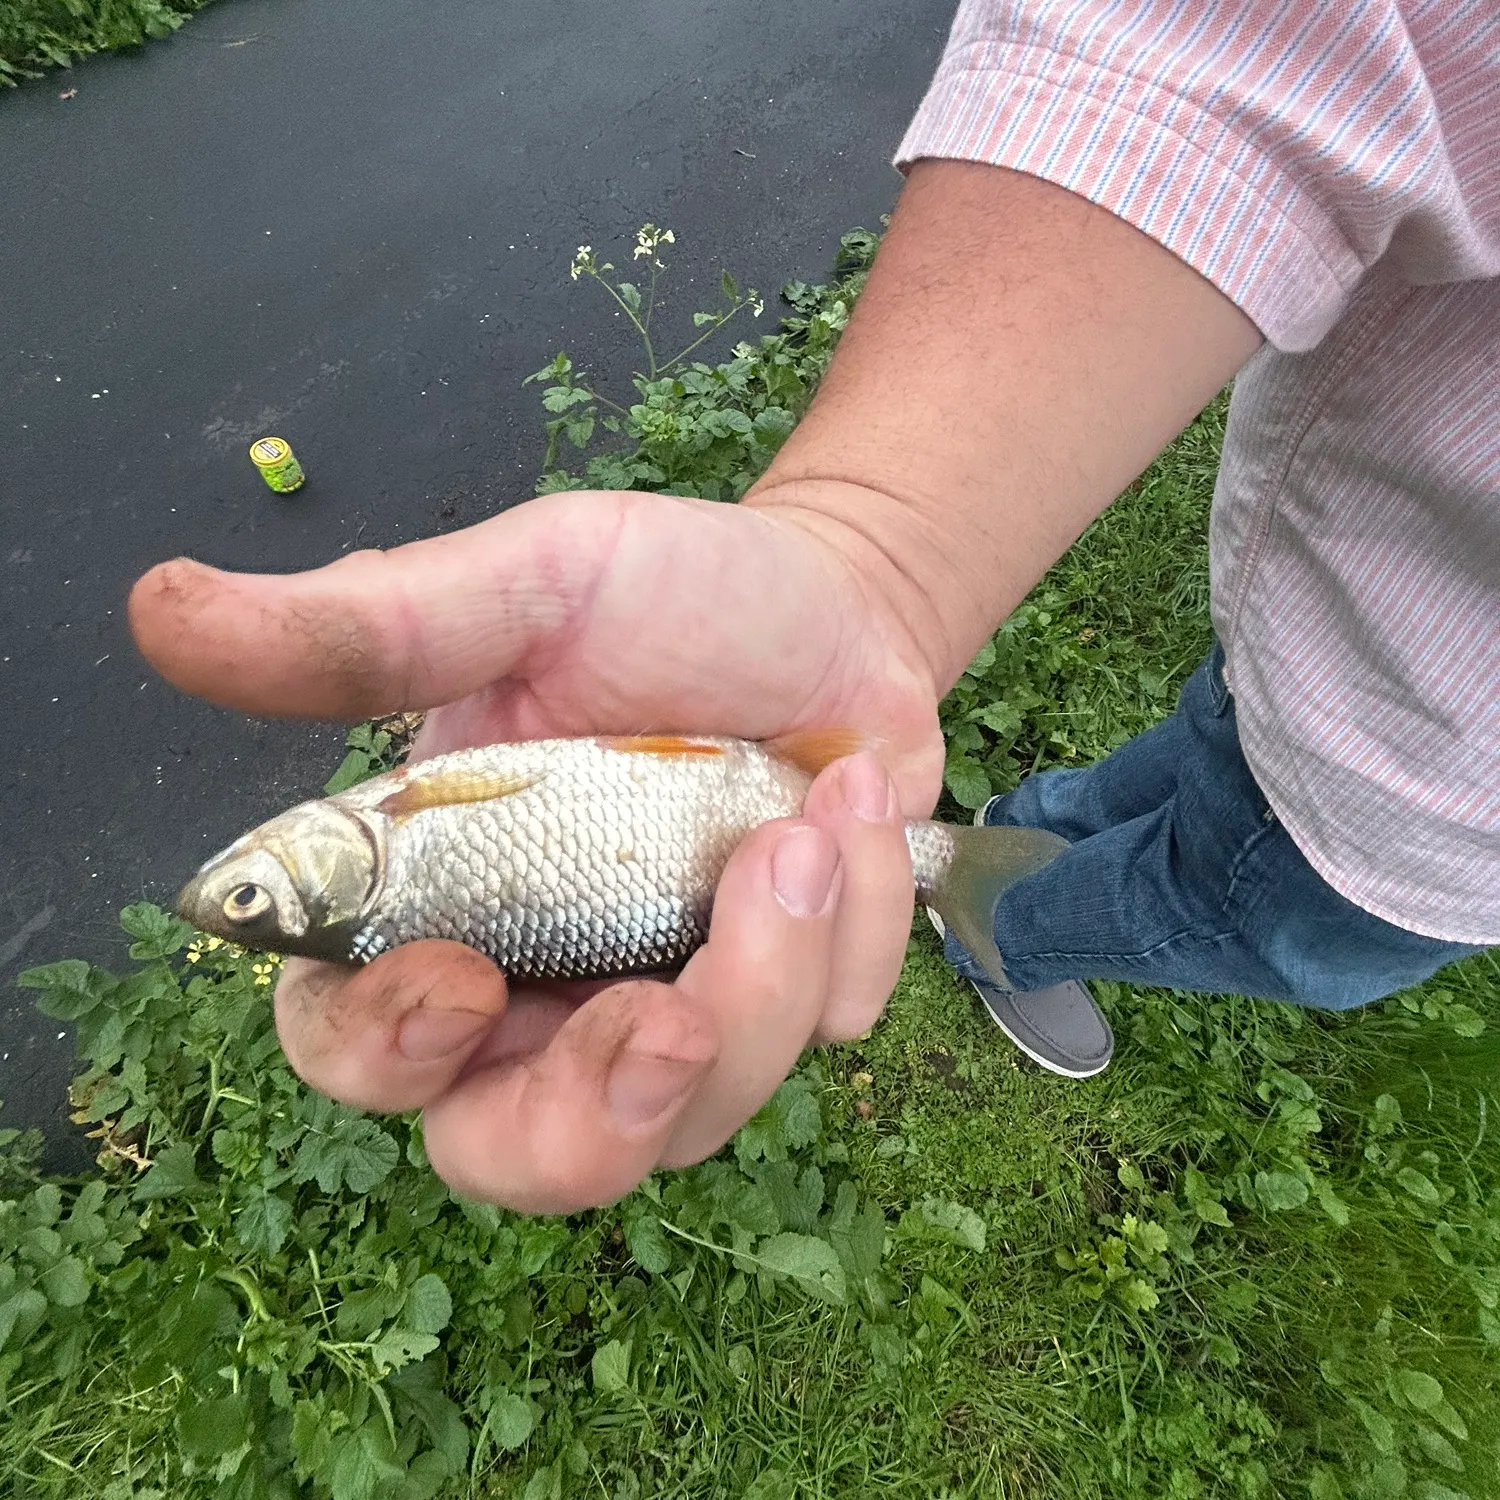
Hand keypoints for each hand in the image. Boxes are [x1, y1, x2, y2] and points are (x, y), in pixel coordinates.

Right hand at [130, 488, 943, 1211]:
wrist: (832, 605)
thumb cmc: (662, 596)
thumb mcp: (527, 589)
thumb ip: (372, 629)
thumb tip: (163, 610)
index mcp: (444, 905)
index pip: (358, 1047)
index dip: (384, 1054)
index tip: (456, 982)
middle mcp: (547, 990)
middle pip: (522, 1155)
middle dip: (595, 1118)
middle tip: (673, 1020)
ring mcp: (677, 1009)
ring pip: (696, 1115)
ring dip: (769, 977)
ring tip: (807, 824)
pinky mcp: (796, 1002)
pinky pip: (826, 1026)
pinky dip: (857, 919)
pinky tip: (851, 800)